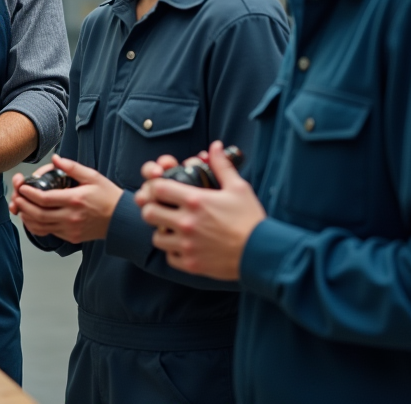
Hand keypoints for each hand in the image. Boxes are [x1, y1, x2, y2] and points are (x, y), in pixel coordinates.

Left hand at [11, 155, 121, 243]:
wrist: (120, 219)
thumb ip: (72, 167)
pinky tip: (31, 218)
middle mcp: (71, 217)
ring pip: (40, 226)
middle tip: (16, 196)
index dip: (29, 193)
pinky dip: (36, 226)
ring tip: (20, 206)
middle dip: (23, 204)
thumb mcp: (93, 176)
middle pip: (38, 214)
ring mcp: (70, 229)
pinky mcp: (71, 237)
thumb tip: (55, 159)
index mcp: (75, 200)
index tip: (21, 187)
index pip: (44, 199)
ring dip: (26, 217)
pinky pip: (48, 233)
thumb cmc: (108, 196)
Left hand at [137, 142, 264, 279]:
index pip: (157, 188)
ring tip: (173, 229)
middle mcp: (186, 222)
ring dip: (162, 232)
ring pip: (156, 237)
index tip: (163, 190)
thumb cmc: (250, 219)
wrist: (261, 253)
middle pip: (148, 212)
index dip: (156, 187)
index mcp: (195, 201)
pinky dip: (173, 251)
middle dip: (153, 208)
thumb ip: (222, 165)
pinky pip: (169, 257)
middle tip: (163, 210)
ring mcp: (187, 245)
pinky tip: (184, 245)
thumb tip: (216, 146)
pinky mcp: (191, 264)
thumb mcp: (238, 188)